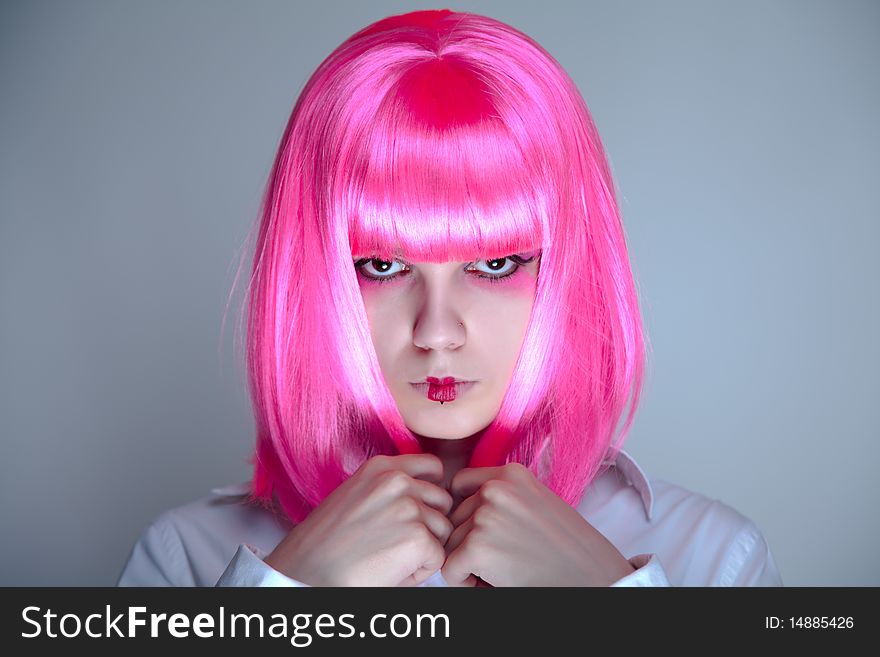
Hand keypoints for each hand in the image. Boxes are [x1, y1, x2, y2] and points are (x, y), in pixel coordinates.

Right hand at [264, 454, 453, 585]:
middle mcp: (397, 481)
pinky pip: (438, 557)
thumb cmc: (325, 544)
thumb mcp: (354, 495)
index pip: (433, 468)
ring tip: (389, 557)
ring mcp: (410, 508)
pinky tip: (391, 571)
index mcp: (381, 468)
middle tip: (395, 542)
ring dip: (425, 548)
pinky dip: (419, 571)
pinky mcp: (418, 538)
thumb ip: (388, 488)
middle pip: (442, 501)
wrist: (307, 574)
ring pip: (443, 530)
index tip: (415, 511)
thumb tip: (424, 493)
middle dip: (429, 524)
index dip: (429, 493)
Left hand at [442, 462, 635, 586]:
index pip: (460, 485)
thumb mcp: (538, 504)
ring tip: (505, 569)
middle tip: (504, 559)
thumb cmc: (571, 551)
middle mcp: (496, 488)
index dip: (466, 513)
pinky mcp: (478, 546)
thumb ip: (504, 499)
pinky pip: (450, 569)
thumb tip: (459, 506)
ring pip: (451, 544)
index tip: (484, 533)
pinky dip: (465, 582)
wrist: (595, 580)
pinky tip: (495, 583)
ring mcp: (486, 515)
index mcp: (512, 474)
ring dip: (469, 563)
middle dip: (469, 542)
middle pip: (455, 518)